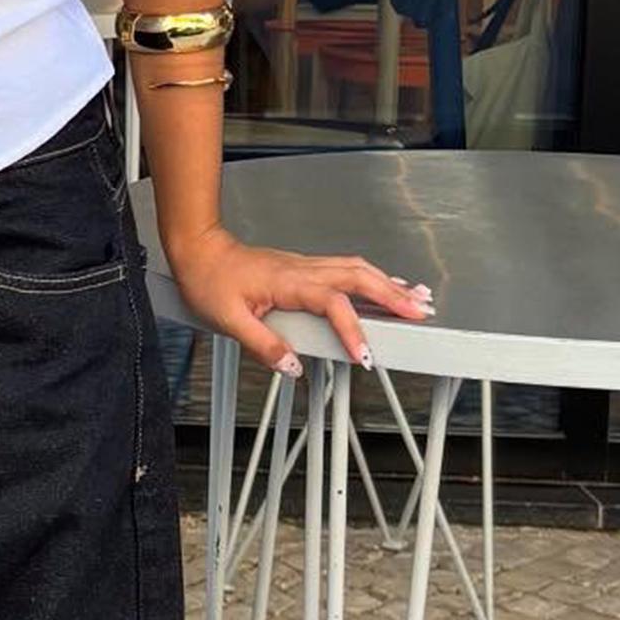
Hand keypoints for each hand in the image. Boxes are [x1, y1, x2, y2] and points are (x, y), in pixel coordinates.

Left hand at [169, 223, 431, 376]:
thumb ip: (262, 345)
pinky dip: (372, 277)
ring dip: (389, 283)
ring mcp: (306, 266)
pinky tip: (384, 284)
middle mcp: (303, 270)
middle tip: (421, 312)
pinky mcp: (304, 268)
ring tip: (416, 298)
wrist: (198, 251)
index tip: (365, 356)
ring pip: (357, 269)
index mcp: (288, 283)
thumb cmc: (209, 281)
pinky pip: (346, 269)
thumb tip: (293, 367)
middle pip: (359, 277)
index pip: (333, 304)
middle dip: (393, 295)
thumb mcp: (228, 320)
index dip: (352, 330)